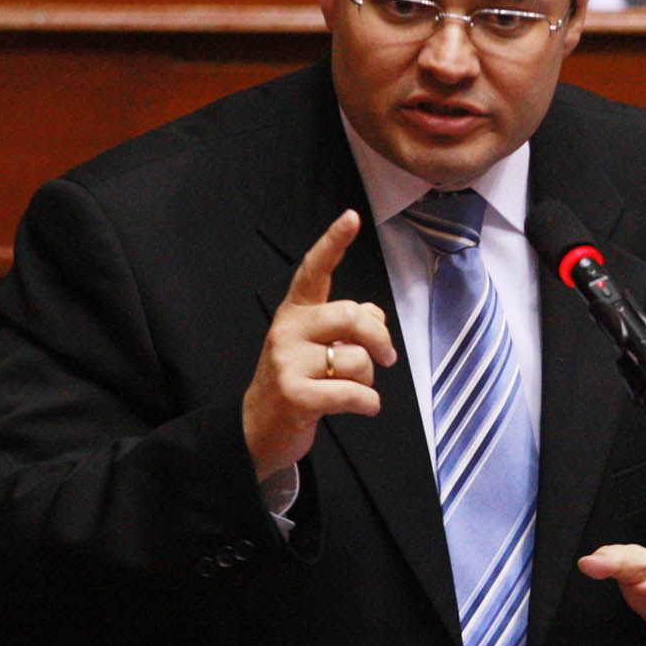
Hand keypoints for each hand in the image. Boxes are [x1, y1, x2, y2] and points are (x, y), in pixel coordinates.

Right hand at [242, 210, 397, 482]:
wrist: (259, 428)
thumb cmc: (299, 381)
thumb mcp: (316, 345)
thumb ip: (345, 324)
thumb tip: (373, 316)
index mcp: (295, 312)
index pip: (315, 270)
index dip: (333, 242)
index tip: (351, 217)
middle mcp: (287, 330)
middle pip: (353, 315)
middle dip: (380, 338)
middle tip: (386, 358)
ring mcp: (288, 362)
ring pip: (358, 359)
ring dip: (368, 379)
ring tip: (351, 388)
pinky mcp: (295, 395)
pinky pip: (354, 393)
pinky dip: (368, 403)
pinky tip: (361, 407)